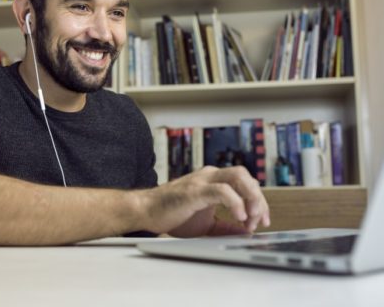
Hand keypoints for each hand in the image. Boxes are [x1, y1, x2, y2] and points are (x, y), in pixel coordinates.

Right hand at [139, 165, 269, 236]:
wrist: (147, 211)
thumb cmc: (172, 214)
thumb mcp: (205, 223)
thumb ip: (225, 226)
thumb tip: (245, 232)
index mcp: (214, 180)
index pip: (245, 182)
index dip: (258, 201)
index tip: (261, 221)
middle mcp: (210, 176)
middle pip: (245, 176)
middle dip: (258, 197)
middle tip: (260, 220)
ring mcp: (202, 181)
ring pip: (238, 176)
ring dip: (251, 196)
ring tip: (252, 216)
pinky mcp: (195, 190)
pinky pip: (221, 190)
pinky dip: (235, 202)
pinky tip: (239, 217)